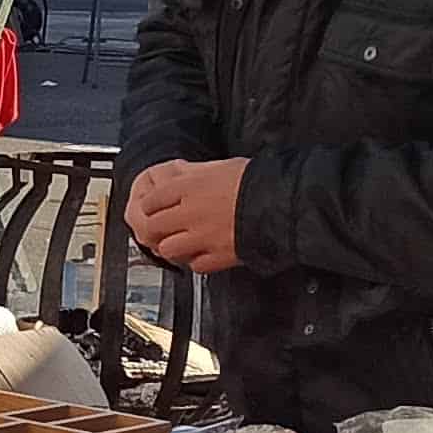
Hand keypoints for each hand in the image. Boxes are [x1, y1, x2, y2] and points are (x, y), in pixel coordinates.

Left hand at [123, 156, 246, 273]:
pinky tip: (201, 255)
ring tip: (178, 244)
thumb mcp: (221, 166)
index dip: (150, 205)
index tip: (152, 208)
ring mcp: (203, 236)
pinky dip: (196, 262)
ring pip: (168, 249)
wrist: (282, 201)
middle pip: (153, 226)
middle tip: (158, 229)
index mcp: (188, 187)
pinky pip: (196, 265)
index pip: (151, 200)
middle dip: (153, 228)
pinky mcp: (219, 256)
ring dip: (171, 248)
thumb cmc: (257, 180)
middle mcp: (190, 212)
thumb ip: (196, 172)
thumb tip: (182, 172)